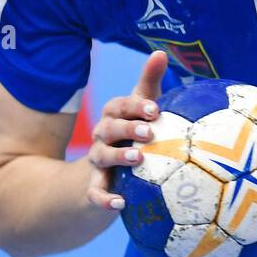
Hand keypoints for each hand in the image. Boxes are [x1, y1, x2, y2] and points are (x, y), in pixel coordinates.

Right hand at [84, 50, 168, 211]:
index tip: (156, 109)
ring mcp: (97, 161)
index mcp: (114, 116)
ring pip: (102, 157)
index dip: (137, 106)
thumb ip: (150, 83)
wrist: (105, 171)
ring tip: (138, 160)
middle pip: (109, 128)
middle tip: (150, 133)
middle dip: (128, 128)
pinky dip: (105, 198)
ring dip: (118, 158)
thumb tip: (161, 52)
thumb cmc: (132, 132)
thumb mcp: (141, 108)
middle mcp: (102, 136)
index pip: (121, 105)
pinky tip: (120, 204)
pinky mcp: (95, 185)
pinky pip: (95, 193)